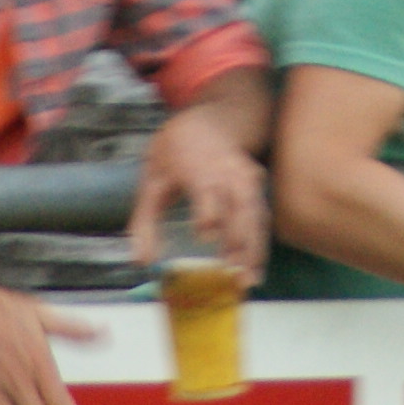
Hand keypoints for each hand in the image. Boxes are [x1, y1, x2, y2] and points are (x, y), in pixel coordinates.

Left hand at [128, 106, 267, 276]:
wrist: (211, 123)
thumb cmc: (176, 154)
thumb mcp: (152, 182)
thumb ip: (145, 223)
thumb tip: (141, 262)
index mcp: (200, 168)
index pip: (207, 190)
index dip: (209, 210)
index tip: (205, 235)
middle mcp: (229, 174)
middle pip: (240, 207)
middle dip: (240, 241)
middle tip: (235, 275)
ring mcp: (247, 183)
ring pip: (256, 216)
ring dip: (255, 249)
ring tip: (249, 281)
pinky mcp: (257, 192)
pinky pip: (262, 219)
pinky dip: (260, 245)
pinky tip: (255, 270)